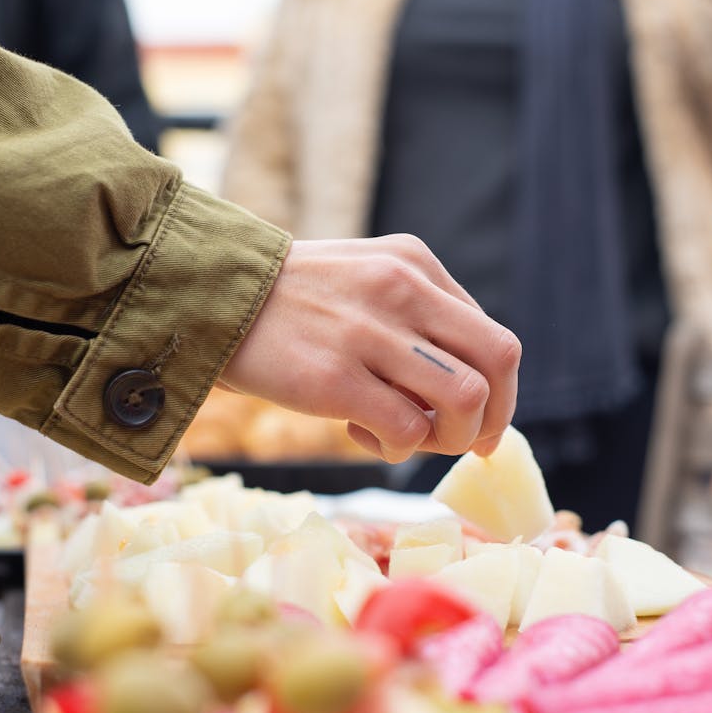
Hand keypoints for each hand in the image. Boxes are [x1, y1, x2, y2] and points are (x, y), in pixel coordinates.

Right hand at [219, 235, 520, 462]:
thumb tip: (477, 393)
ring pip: (465, 400)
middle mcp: (402, 290)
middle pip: (498, 363)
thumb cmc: (295, 302)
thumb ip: (421, 316)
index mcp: (415, 265)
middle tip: (460, 442)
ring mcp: (369, 333)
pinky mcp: (333, 378)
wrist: (211, 299)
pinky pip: (406, 430)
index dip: (500, 395)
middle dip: (491, 418)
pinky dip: (396, 447)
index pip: (495, 340)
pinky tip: (360, 431)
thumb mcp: (368, 278)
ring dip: (446, 436)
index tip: (480, 425)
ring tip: (404, 434)